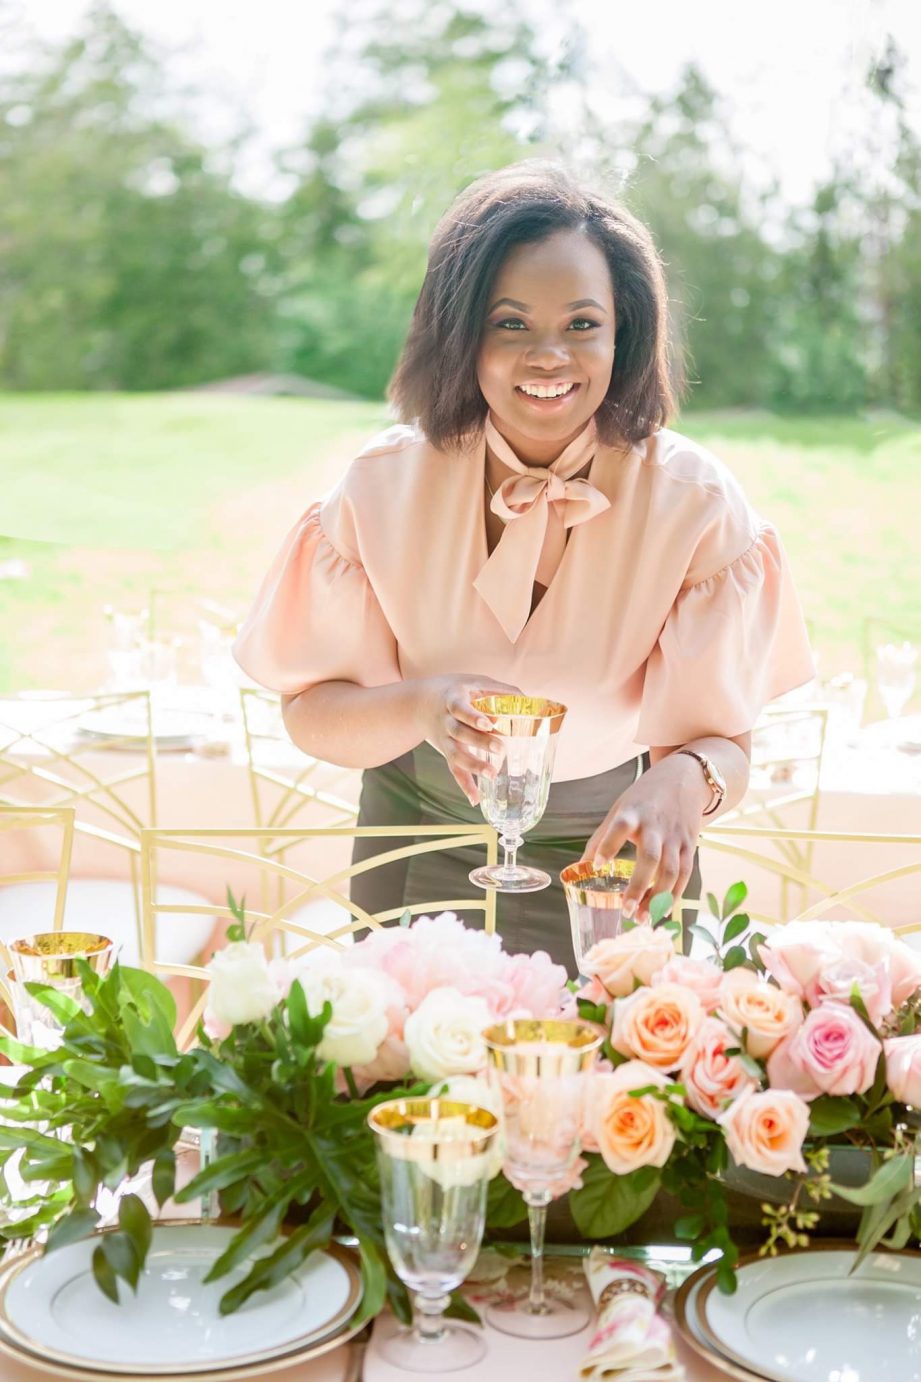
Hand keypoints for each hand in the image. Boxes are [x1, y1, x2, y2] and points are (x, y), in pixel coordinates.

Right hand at [416, 673, 522, 805]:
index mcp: (452, 700)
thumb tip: (527, 700)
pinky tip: (475, 799)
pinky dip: (464, 785)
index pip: (460, 709)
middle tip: (501, 749)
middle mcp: (445, 722)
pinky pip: (454, 770)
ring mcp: (444, 739)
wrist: (419, 703)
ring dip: (472, 766)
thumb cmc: (454, 690)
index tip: (488, 724)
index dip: (472, 717)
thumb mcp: (473, 681)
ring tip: (491, 775)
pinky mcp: (446, 752)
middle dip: (479, 742)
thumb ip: (499, 689)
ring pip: (455, 755)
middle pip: (459, 733)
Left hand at [582, 753, 710, 918]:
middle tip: (625, 909)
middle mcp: (656, 826)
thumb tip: (582, 866)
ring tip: (640, 917)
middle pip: (651, 857)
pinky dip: (675, 895)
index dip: (609, 845)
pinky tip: (661, 911)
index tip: (598, 865)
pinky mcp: (690, 846)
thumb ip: (601, 836)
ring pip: (671, 871)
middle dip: (639, 885)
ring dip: (657, 898)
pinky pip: (685, 875)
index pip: (620, 827)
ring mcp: (675, 837)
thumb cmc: (645, 797)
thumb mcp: (620, 808)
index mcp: (633, 813)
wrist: (685, 778)